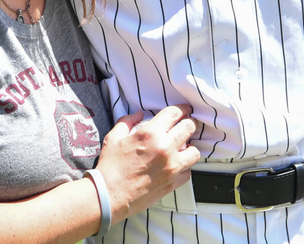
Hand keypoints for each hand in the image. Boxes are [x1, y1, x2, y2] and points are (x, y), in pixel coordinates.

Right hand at [97, 104, 200, 220]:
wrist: (109, 195)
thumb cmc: (110, 167)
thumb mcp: (113, 138)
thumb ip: (127, 121)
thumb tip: (138, 114)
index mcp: (150, 133)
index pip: (174, 114)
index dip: (182, 109)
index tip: (184, 110)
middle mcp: (164, 148)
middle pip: (189, 128)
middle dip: (190, 123)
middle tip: (187, 125)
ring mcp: (171, 167)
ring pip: (195, 152)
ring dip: (190, 147)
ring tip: (184, 148)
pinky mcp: (173, 183)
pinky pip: (188, 172)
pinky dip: (185, 168)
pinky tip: (177, 166)